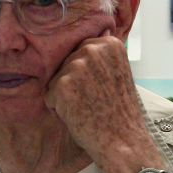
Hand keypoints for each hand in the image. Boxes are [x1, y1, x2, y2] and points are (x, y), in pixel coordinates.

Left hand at [44, 33, 153, 172]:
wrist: (123, 140)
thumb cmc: (120, 111)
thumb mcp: (119, 72)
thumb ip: (104, 54)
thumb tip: (100, 32)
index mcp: (109, 43)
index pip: (80, 51)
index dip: (87, 74)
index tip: (103, 88)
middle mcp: (92, 50)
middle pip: (66, 64)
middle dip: (74, 84)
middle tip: (96, 100)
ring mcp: (77, 66)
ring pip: (56, 81)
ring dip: (66, 98)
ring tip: (88, 108)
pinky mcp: (63, 85)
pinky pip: (49, 97)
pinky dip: (60, 112)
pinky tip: (79, 116)